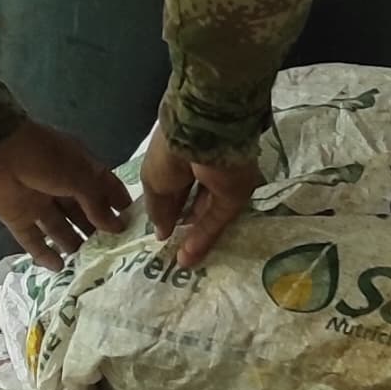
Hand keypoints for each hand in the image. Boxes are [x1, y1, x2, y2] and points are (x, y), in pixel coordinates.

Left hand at [0, 119, 132, 264]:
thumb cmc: (45, 158)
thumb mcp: (78, 176)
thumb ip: (96, 202)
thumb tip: (116, 226)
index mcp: (77, 167)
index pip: (103, 186)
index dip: (117, 202)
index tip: (131, 223)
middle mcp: (59, 185)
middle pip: (81, 211)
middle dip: (96, 229)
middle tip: (113, 251)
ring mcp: (37, 202)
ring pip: (59, 227)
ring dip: (73, 243)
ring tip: (89, 263)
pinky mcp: (17, 217)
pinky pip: (33, 239)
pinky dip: (44, 254)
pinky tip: (59, 269)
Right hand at [141, 132, 259, 265]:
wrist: (205, 133)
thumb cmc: (169, 153)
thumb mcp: (153, 182)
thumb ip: (158, 210)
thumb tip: (160, 234)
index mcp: (180, 156)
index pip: (174, 187)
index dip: (166, 209)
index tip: (161, 232)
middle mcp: (202, 168)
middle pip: (193, 199)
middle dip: (183, 221)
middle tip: (172, 246)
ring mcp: (221, 182)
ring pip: (207, 211)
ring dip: (194, 234)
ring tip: (180, 256)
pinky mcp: (236, 194)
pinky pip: (219, 218)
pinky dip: (204, 237)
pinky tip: (189, 255)